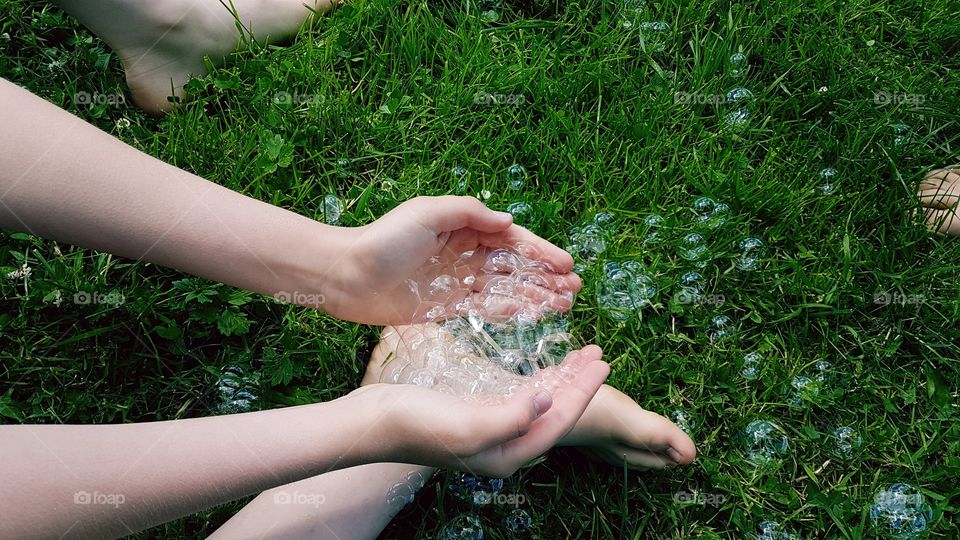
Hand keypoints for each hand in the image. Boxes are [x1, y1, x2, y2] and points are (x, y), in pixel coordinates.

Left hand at [325, 196, 581, 324]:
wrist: (347, 277)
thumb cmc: (383, 240)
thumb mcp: (426, 212)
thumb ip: (469, 212)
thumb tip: (508, 221)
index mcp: (461, 226)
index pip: (510, 238)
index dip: (540, 251)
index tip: (565, 264)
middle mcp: (463, 253)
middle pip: (514, 265)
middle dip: (545, 276)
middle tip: (574, 289)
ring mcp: (457, 281)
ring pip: (505, 288)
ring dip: (535, 295)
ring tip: (565, 304)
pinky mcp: (447, 307)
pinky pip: (486, 308)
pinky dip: (511, 310)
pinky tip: (534, 314)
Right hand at [351, 345, 608, 477]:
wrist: (376, 422)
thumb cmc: (419, 423)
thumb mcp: (471, 422)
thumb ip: (514, 415)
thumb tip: (548, 399)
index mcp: (509, 453)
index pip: (559, 420)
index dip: (584, 391)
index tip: (603, 363)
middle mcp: (505, 446)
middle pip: (555, 412)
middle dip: (579, 383)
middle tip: (599, 353)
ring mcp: (491, 431)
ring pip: (540, 403)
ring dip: (563, 379)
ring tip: (582, 355)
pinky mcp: (477, 414)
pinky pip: (519, 397)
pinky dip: (537, 381)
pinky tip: (546, 370)